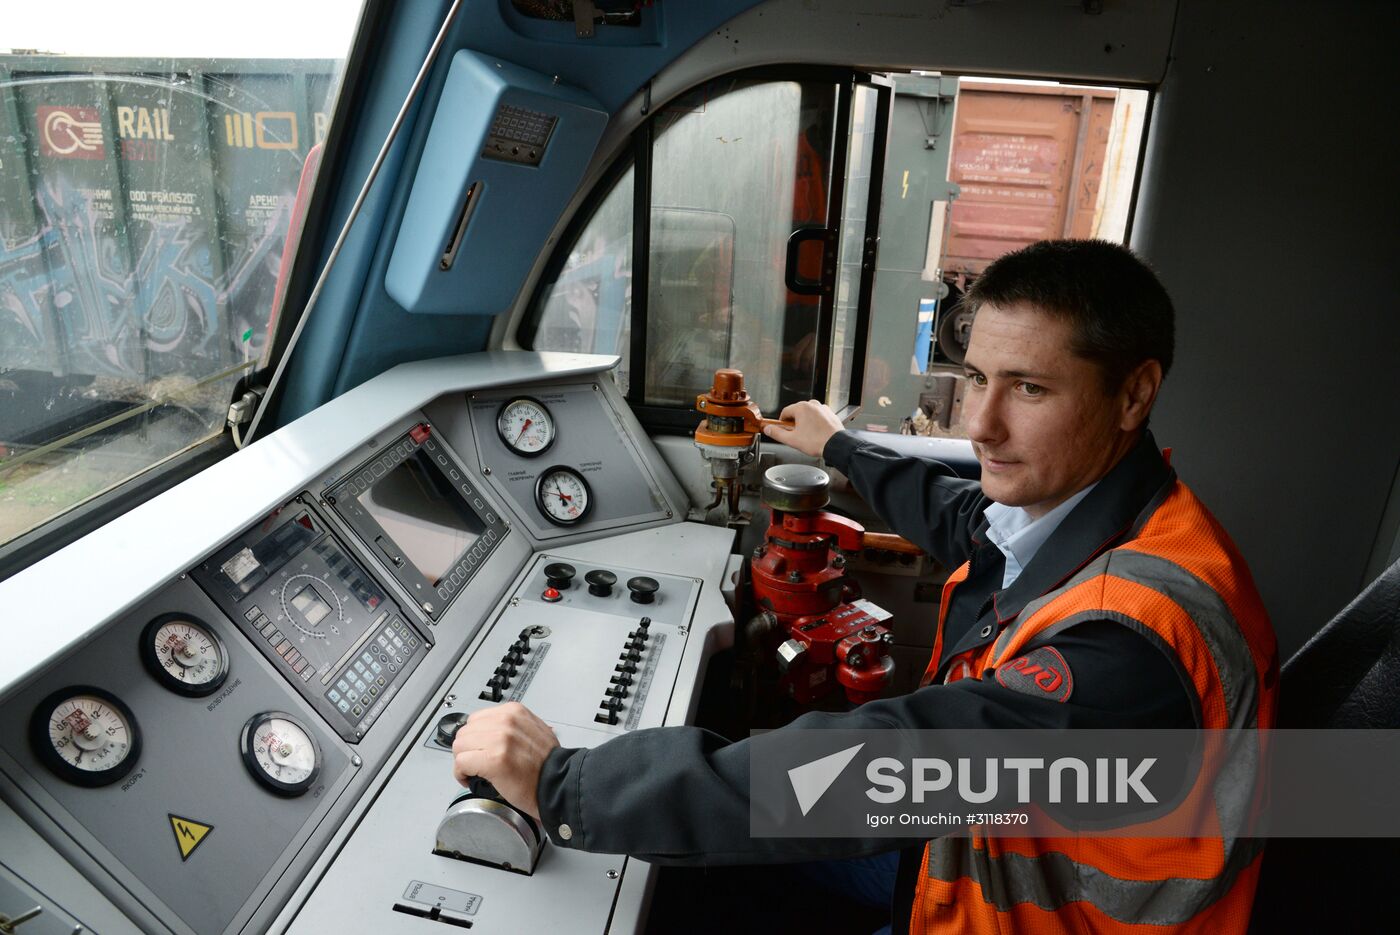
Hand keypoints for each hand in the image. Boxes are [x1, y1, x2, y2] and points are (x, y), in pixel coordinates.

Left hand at [451, 702, 558, 821]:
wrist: (558, 782)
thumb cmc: (548, 763)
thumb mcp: (534, 728)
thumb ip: (513, 725)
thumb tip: (490, 730)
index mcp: (514, 711)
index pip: (475, 719)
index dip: (474, 738)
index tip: (480, 750)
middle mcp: (505, 721)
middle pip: (464, 732)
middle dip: (467, 750)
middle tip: (477, 763)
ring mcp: (499, 740)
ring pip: (459, 747)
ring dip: (463, 761)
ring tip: (475, 772)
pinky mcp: (493, 760)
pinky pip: (461, 763)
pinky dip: (461, 774)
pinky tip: (471, 779)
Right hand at [762, 399, 843, 457]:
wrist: (836, 445)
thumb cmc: (817, 441)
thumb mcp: (791, 440)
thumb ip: (777, 433)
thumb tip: (768, 429)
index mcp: (801, 408)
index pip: (785, 412)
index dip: (781, 422)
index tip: (782, 428)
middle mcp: (812, 405)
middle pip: (796, 412)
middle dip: (793, 423)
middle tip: (795, 434)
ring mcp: (822, 408)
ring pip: (807, 414)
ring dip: (804, 422)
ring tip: (806, 435)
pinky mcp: (829, 413)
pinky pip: (817, 416)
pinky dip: (814, 423)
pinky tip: (815, 433)